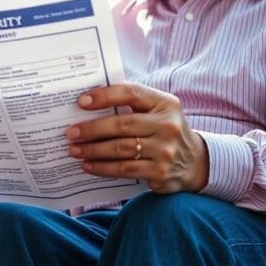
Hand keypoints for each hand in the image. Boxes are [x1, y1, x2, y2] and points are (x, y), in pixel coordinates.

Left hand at [67, 82, 208, 193]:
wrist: (195, 162)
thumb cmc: (164, 130)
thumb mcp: (158, 111)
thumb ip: (132, 104)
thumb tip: (88, 104)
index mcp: (165, 103)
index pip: (131, 93)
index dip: (104, 96)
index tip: (81, 102)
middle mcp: (168, 125)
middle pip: (122, 124)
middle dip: (92, 129)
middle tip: (71, 133)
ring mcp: (165, 150)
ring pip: (120, 149)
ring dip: (92, 150)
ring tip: (74, 150)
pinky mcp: (160, 172)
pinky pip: (124, 169)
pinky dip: (102, 167)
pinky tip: (88, 165)